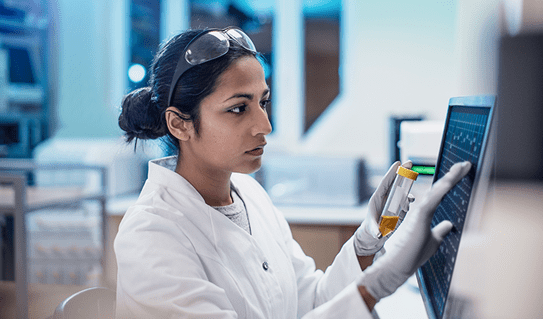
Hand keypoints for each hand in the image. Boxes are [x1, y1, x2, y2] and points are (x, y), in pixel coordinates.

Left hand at [354, 161, 414, 255]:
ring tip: (411, 191)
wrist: (375, 235)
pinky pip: (405, 200)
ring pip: (401, 191)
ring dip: (407, 187)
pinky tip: (411, 201)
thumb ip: (375, 230)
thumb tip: (379, 234)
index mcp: (377, 199)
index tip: (398, 163)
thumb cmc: (371, 230)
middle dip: (402, 172)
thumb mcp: (372, 230)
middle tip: (410, 162)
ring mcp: (392, 202)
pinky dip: (409, 200)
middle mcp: (385, 198)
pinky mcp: (398, 207)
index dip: (391, 172)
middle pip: (394, 182)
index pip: (385, 183)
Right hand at [357, 161, 471, 300]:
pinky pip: (435, 197)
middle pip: (440, 188)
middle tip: (465, 164)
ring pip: (438, 189)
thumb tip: (449, 224)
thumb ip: (440, 231)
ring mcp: (420, 210)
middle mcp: (422, 208)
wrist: (400, 264)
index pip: (440, 195)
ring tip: (462, 166)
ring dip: (451, 177)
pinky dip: (444, 187)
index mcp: (425, 213)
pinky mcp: (420, 214)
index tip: (462, 173)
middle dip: (453, 176)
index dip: (451, 183)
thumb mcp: (433, 241)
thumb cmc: (412, 254)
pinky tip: (452, 178)